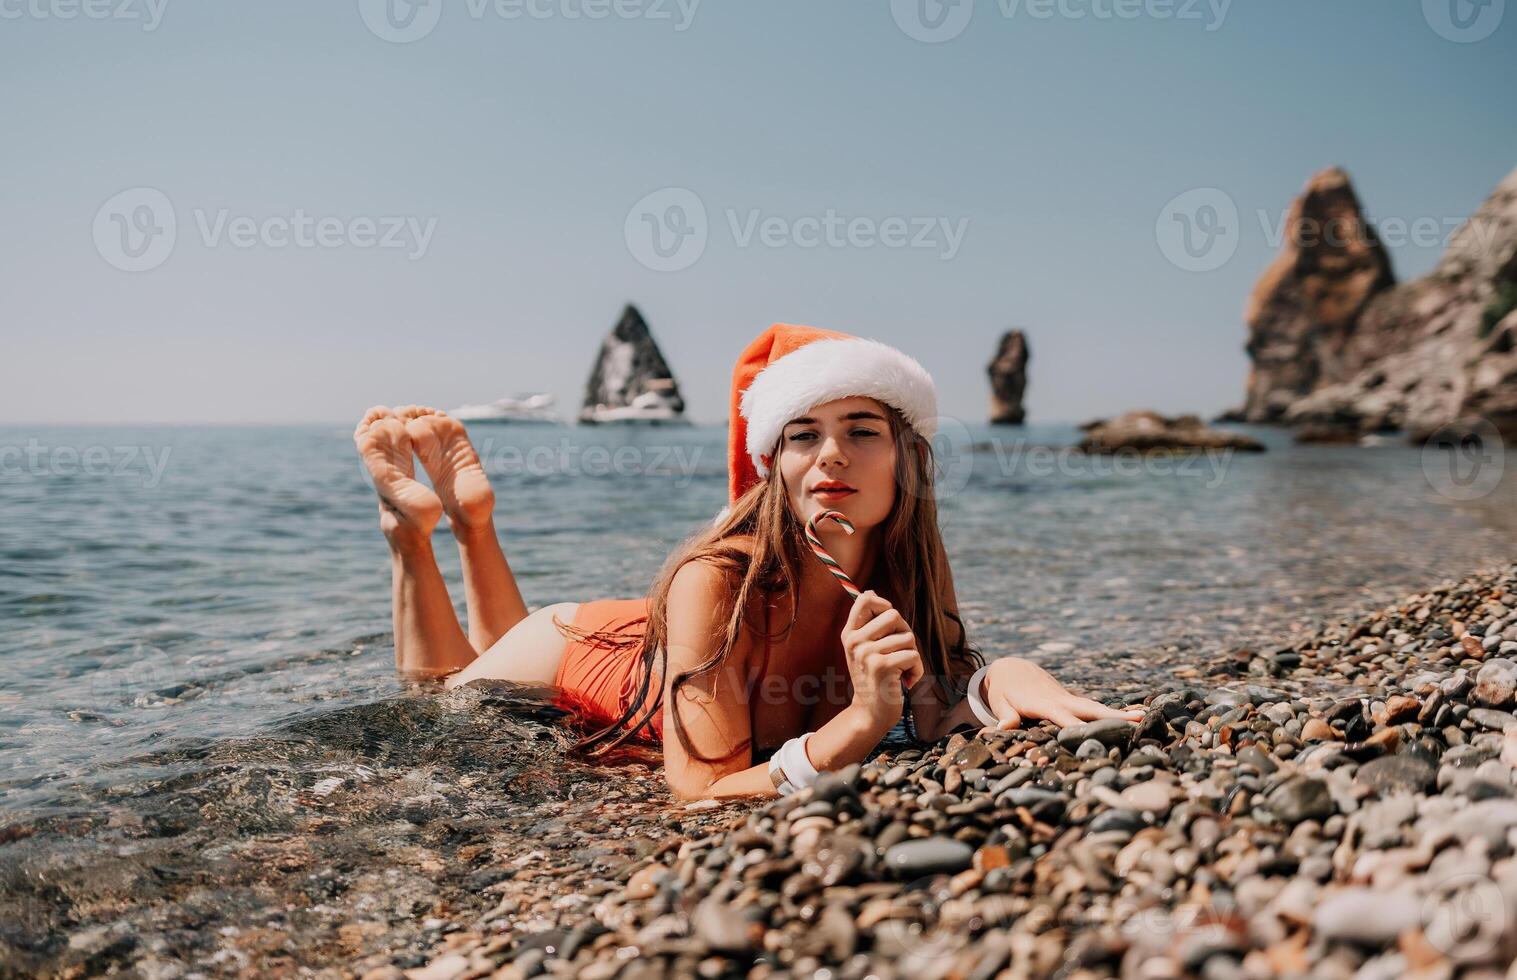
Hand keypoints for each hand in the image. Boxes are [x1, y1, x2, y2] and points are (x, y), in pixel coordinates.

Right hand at [841, 590, 924, 729]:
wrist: (871, 712)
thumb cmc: (874, 678)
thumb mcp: (863, 649)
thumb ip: (868, 623)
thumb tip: (871, 592)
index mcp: (849, 634)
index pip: (865, 600)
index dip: (884, 604)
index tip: (890, 621)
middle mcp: (855, 641)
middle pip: (894, 615)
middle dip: (905, 632)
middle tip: (899, 651)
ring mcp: (867, 653)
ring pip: (908, 637)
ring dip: (912, 655)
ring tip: (901, 669)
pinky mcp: (882, 666)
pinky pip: (913, 655)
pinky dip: (917, 670)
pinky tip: (906, 681)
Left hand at [979, 657, 1144, 729]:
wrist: (1011, 668)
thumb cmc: (1003, 689)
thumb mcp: (1000, 701)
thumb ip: (1005, 715)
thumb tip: (1003, 727)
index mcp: (1045, 703)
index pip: (1065, 719)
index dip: (1079, 730)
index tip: (1097, 739)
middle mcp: (1061, 700)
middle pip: (1090, 709)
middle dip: (1113, 716)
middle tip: (1139, 720)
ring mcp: (1068, 699)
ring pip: (1095, 707)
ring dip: (1118, 713)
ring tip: (1144, 718)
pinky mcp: (1070, 700)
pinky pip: (1092, 708)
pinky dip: (1110, 713)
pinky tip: (1131, 716)